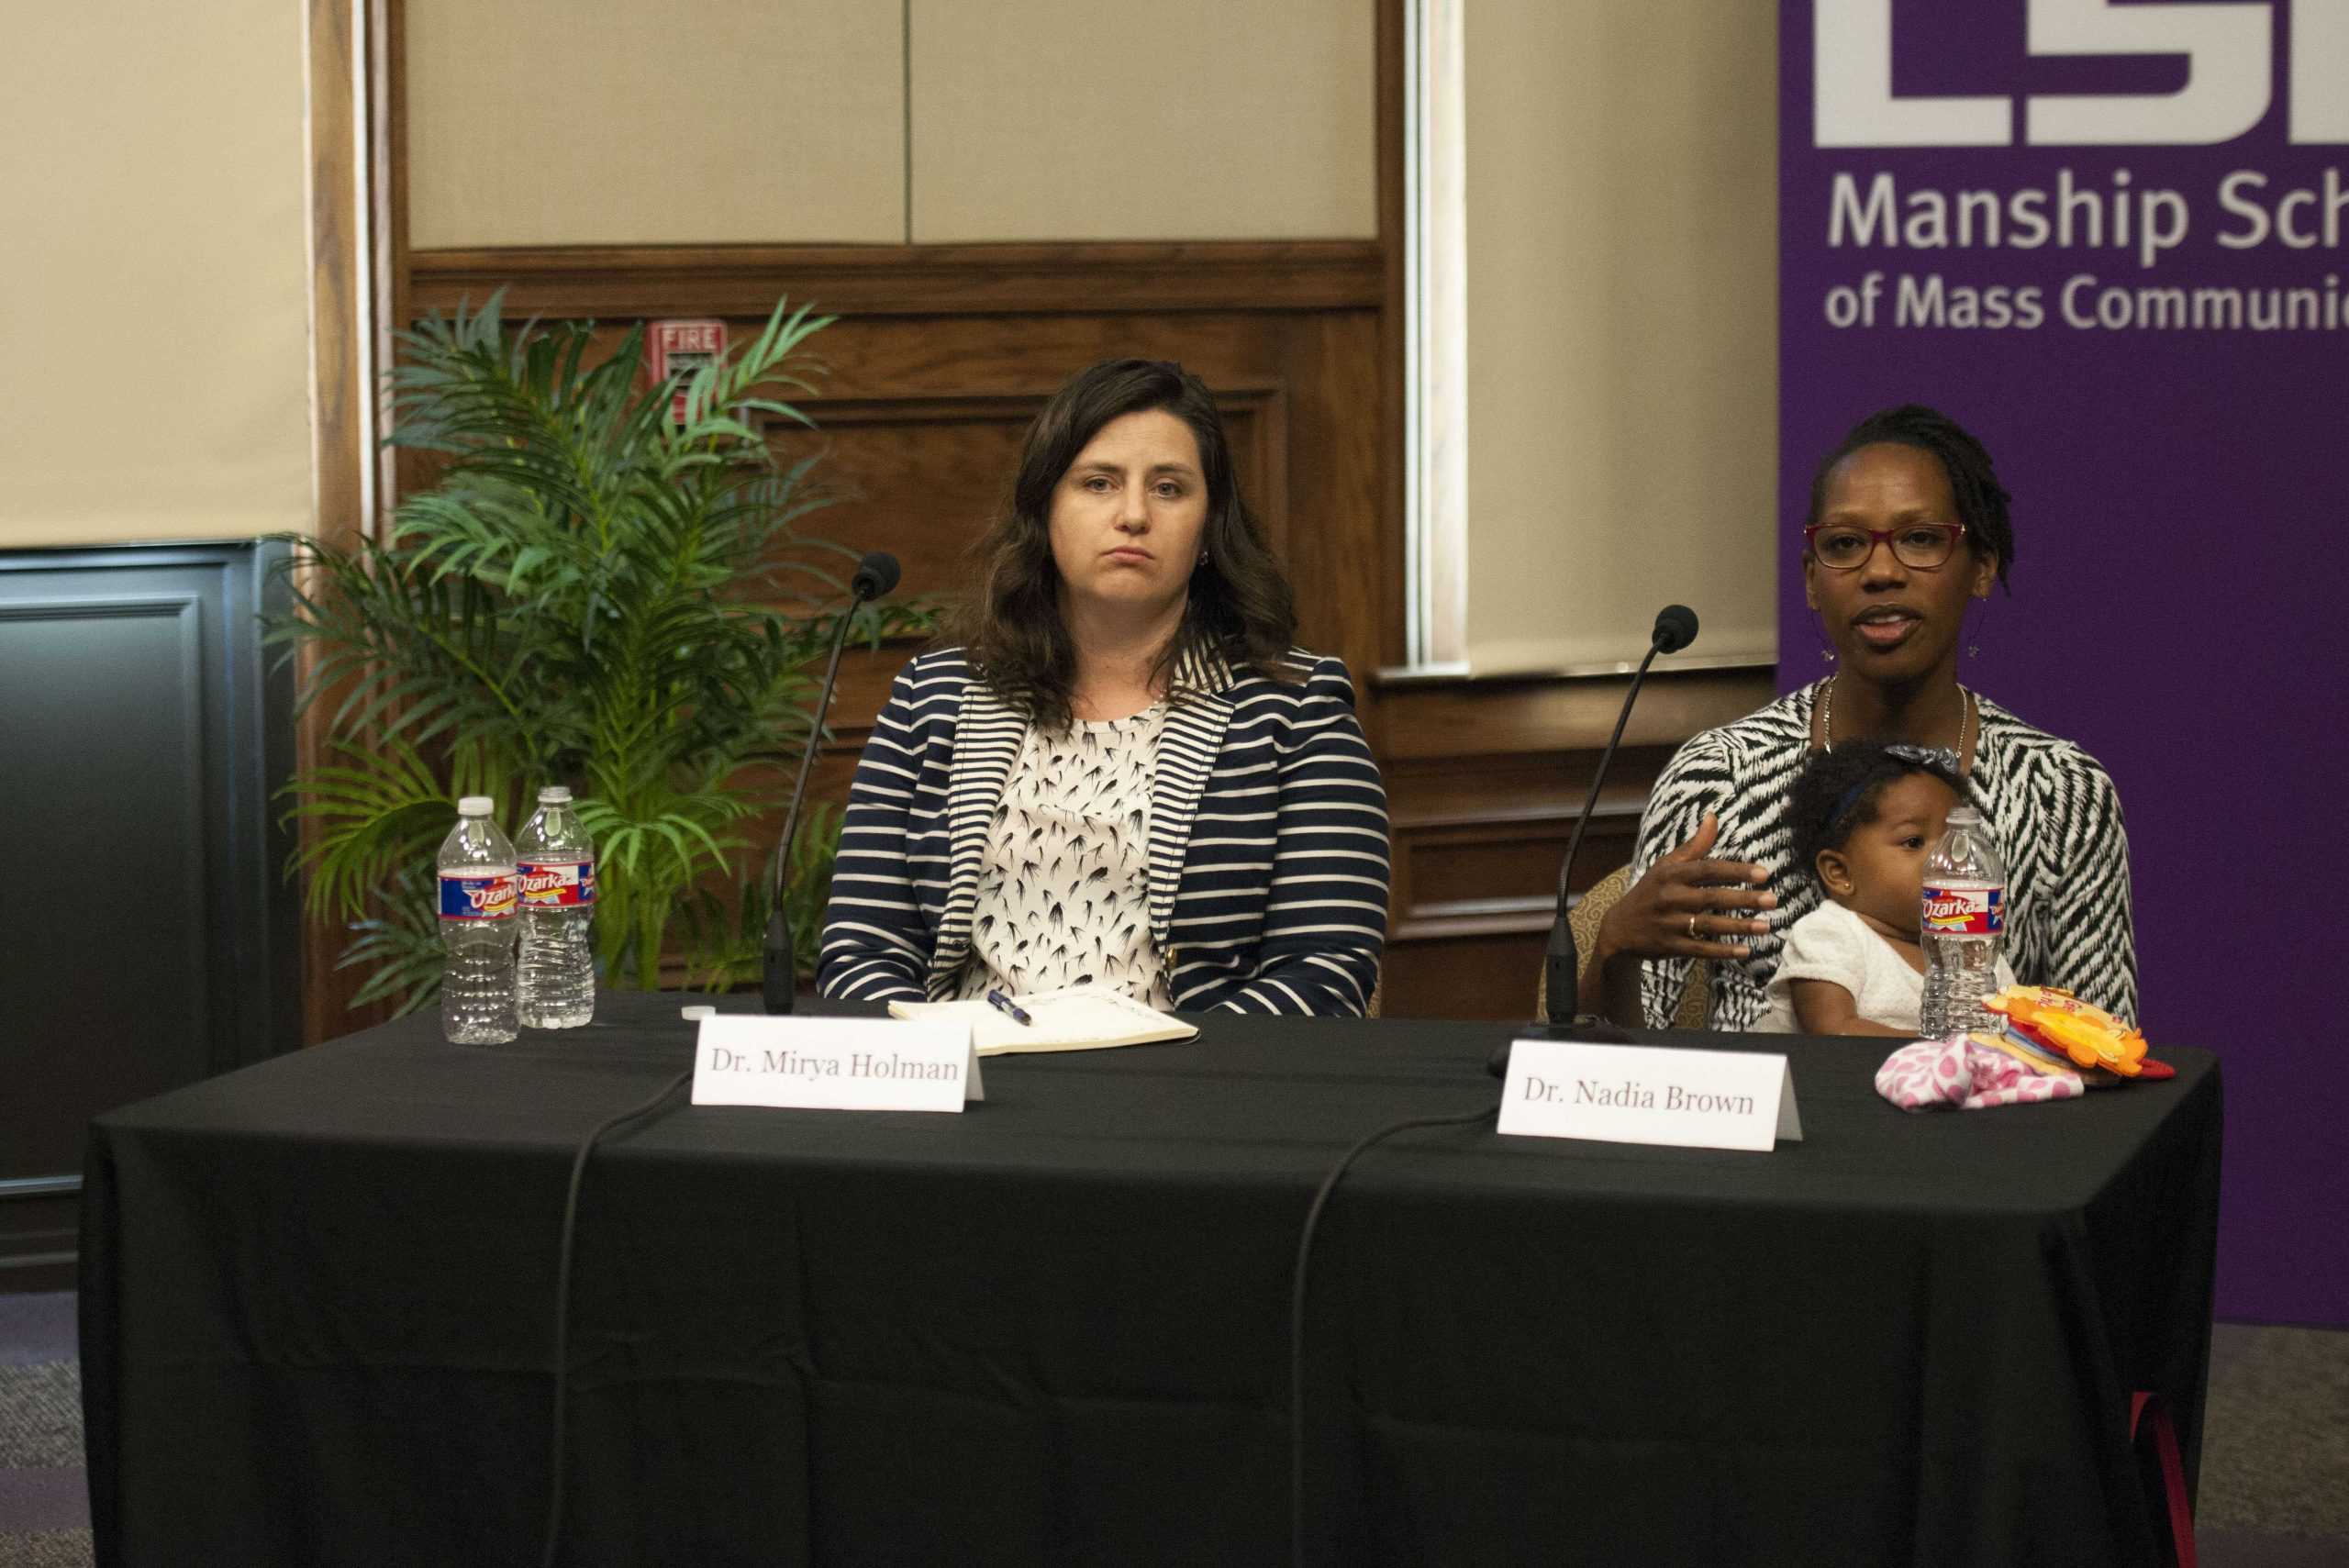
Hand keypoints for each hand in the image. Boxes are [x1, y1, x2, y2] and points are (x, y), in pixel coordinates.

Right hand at [1596, 812, 1774, 964]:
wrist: (1619, 928)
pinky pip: (1700, 949)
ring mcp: (1669, 924)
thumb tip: (1713, 817)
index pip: (1708, 869)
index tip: (1764, 873)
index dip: (1736, 871)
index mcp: (1671, 874)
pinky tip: (1744, 951)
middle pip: (1712, 897)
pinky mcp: (1670, 946)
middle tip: (1772, 900)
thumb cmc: (1651, 891)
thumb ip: (1694, 845)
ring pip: (1709, 925)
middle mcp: (1670, 898)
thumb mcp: (1667, 866)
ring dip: (1739, 927)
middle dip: (1744, 899)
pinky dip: (1722, 951)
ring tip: (1766, 926)